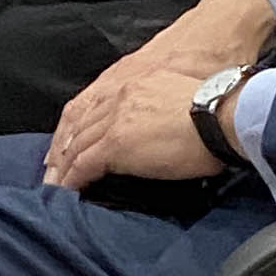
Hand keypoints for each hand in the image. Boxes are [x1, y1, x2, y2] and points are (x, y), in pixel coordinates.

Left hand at [42, 60, 228, 189]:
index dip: (81, 128)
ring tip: (55, 184)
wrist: (221, 115)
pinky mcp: (116, 145)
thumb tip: (168, 128)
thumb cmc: (218, 113)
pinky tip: (66, 190)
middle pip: (81, 125)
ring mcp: (115, 120)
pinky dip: (72, 179)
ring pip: (76, 145)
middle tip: (54, 168)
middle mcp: (119, 97)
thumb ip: (164, 110)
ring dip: (63, 166)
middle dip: (65, 148)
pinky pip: (83, 164)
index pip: (97, 107)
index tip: (72, 144)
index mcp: (136, 85)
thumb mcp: (182, 100)